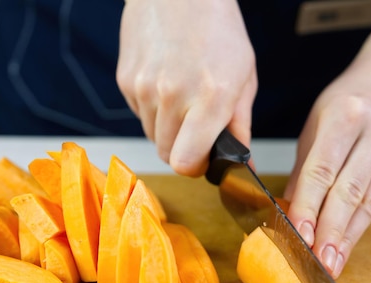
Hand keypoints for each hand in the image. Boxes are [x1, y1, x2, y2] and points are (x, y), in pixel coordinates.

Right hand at [116, 0, 256, 176]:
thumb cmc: (218, 28)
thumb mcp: (244, 75)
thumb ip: (240, 124)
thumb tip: (242, 161)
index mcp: (210, 97)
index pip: (185, 163)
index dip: (195, 167)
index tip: (203, 159)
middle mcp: (173, 95)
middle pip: (166, 154)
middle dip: (182, 149)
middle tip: (195, 127)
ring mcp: (144, 87)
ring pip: (151, 135)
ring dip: (166, 128)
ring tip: (181, 98)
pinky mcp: (126, 80)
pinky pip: (138, 114)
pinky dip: (152, 109)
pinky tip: (165, 83)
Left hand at [283, 63, 370, 277]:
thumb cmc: (347, 102)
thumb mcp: (316, 124)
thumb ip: (305, 167)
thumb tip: (287, 209)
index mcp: (344, 117)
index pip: (321, 169)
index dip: (308, 206)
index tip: (298, 235)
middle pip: (348, 191)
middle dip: (329, 231)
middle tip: (316, 261)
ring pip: (366, 202)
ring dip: (345, 238)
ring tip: (331, 264)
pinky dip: (358, 226)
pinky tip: (345, 246)